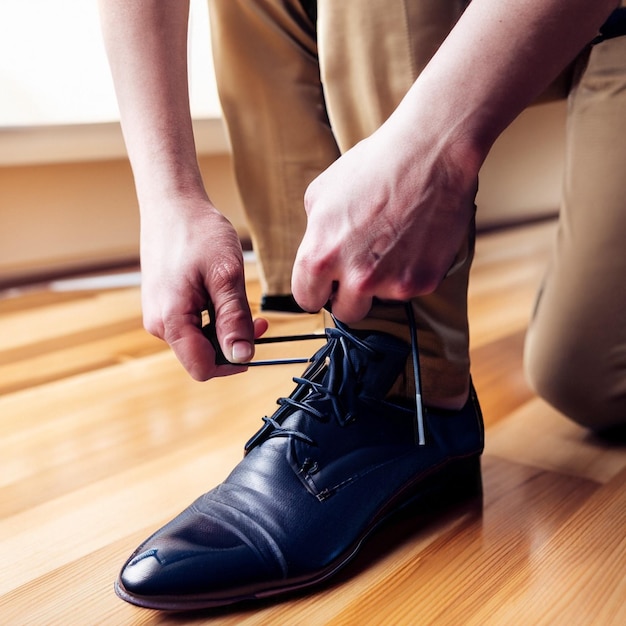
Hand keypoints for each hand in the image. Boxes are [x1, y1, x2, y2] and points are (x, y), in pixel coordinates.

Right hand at [140, 196, 267, 379]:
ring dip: (225, 330)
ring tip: (242, 303)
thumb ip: (233, 319)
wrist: (173, 205)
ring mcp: (159, 315)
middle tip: (258, 321)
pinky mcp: (165, 305)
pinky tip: (224, 297)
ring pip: (199, 341)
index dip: (233, 363)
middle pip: (202, 357)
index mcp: (170, 320)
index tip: (255, 341)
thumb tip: (241, 356)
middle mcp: (159, 324)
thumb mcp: (226, 275)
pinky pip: (192, 325)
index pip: (202, 368)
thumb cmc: (198, 232)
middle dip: (232, 344)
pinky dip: (213, 318)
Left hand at [291, 126, 477, 322]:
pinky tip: (412, 239)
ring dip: (382, 281)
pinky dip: (410, 271)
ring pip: (379, 300)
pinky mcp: (423, 282)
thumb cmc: (373, 166)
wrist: (431, 153)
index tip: (328, 283)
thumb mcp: (321, 194)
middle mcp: (355, 277)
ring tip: (392, 240)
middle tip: (362, 265)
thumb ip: (314, 235)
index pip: (307, 299)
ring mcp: (391, 283)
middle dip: (349, 294)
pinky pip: (409, 289)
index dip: (317, 289)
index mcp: (320, 257)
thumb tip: (316, 257)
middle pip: (345, 312)